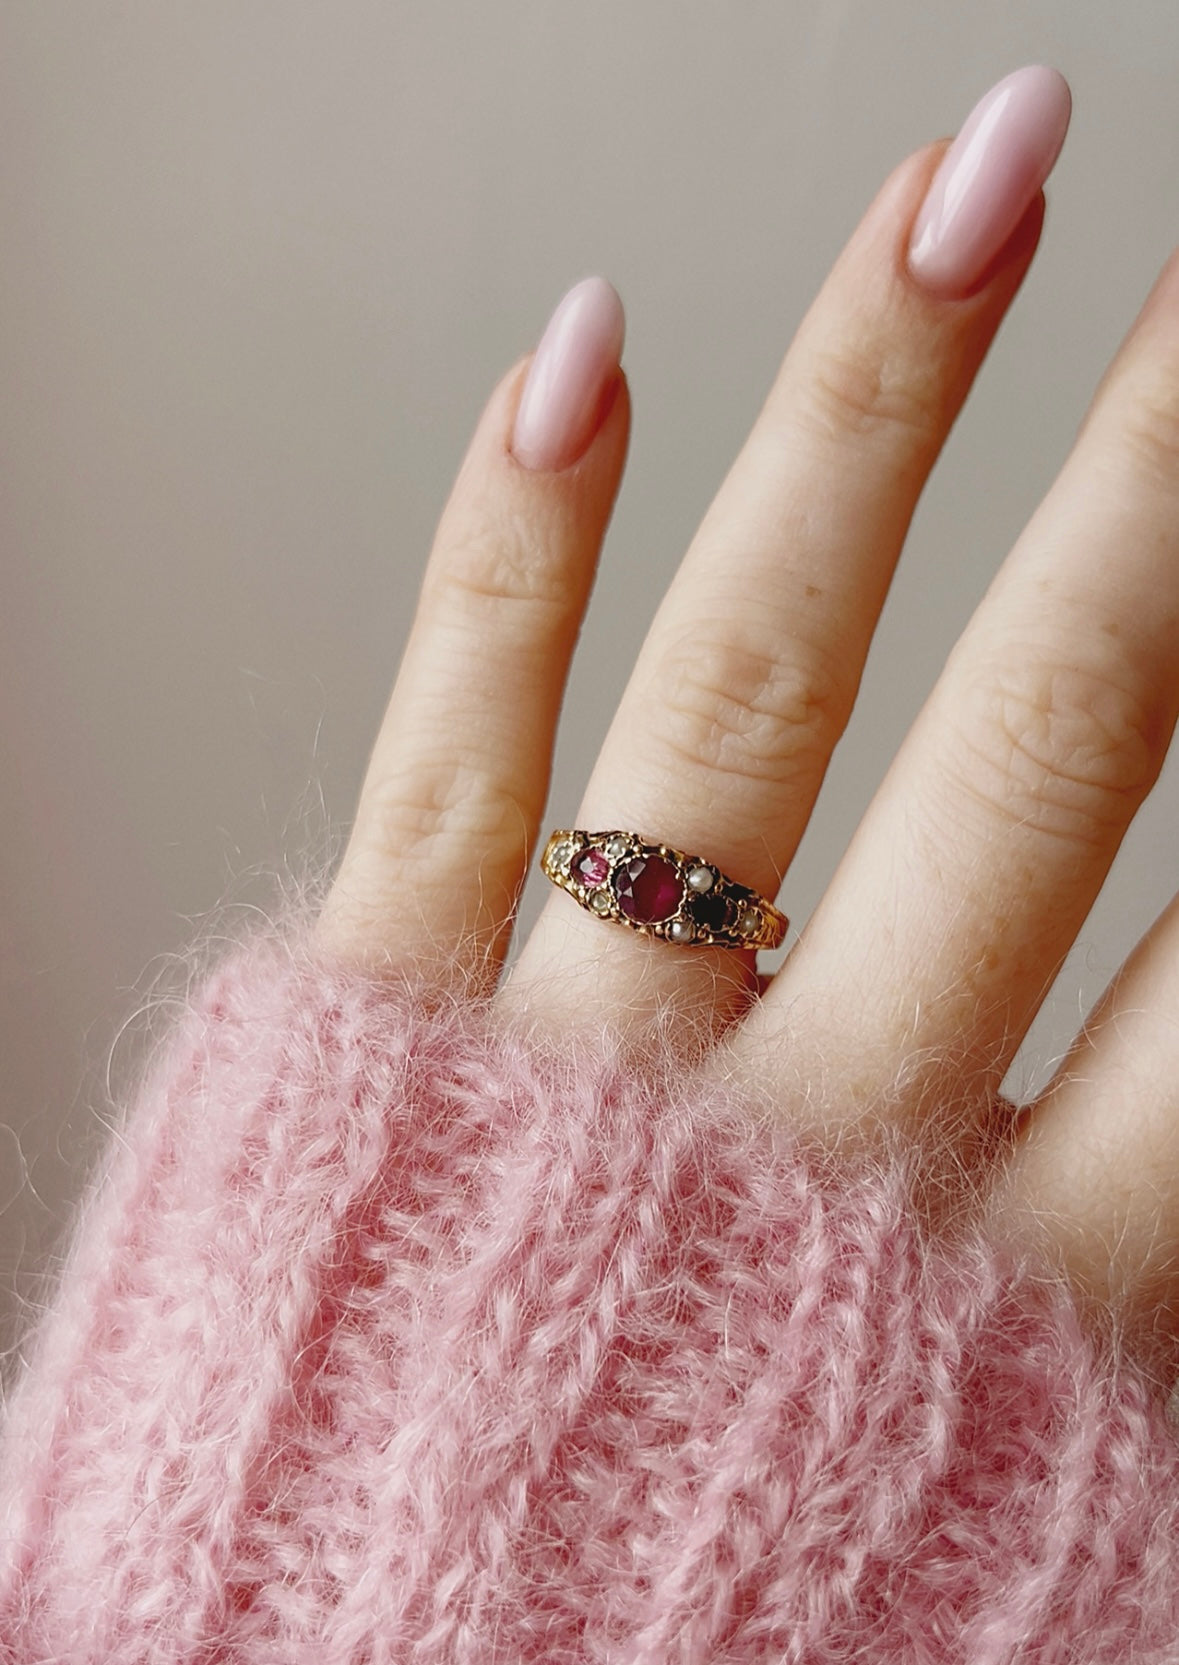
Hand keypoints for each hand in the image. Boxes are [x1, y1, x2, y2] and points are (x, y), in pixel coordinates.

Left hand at [313, 66, 1178, 1387]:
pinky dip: (516, 541)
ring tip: (982, 184)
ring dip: (881, 406)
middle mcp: (804, 1139)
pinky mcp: (371, 1028)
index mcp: (1014, 1300)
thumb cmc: (704, 1630)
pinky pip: (451, 743)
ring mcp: (567, 1058)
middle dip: (1170, 486)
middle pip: (1052, 741)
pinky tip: (586, 350)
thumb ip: (1144, 1295)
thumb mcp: (1019, 1515)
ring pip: (753, 676)